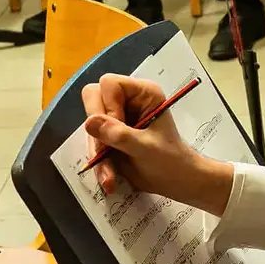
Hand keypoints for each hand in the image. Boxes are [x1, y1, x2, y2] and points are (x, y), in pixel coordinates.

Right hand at [81, 74, 233, 213]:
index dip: (108, 105)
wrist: (174, 180)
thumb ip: (119, 134)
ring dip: (98, 153)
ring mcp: (118, 117)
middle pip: (93, 100)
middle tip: (106, 150)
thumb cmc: (170, 159)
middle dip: (97, 131)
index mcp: (144, 93)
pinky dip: (98, 162)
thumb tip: (90, 121)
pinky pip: (93, 142)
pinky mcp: (110, 134)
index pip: (110, 84)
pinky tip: (109, 178)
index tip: (117, 127)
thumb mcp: (145, 147)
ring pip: (90, 126)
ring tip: (110, 175)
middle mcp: (129, 100)